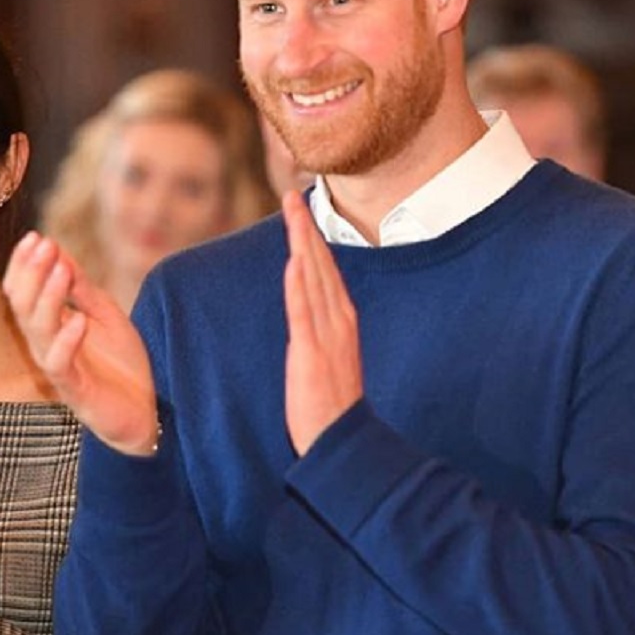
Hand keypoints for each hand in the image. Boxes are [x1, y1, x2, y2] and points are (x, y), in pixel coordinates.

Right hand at [4, 232, 159, 455]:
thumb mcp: (104, 314)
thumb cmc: (121, 363)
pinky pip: (60, 364)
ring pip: (38, 330)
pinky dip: (67, 341)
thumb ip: (80, 288)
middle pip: (23, 306)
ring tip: (60, 271)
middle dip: (31, 273)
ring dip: (47, 297)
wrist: (145, 411)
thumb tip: (59, 251)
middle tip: (43, 245)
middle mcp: (45, 346)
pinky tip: (78, 320)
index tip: (36, 236)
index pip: (22, 291)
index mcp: (49, 327)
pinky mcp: (74, 390)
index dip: (25, 265)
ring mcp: (58, 368)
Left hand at [283, 191, 363, 454]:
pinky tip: (293, 261)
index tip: (301, 210)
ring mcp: (326, 334)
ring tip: (292, 212)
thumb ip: (321, 325)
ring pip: (312, 278)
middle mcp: (338, 319)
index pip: (325, 268)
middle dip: (305, 227)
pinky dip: (299, 285)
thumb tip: (307, 302)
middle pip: (319, 263)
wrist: (341, 440)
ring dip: (301, 243)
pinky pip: (304, 313)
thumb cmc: (332, 400)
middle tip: (292, 194)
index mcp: (342, 318)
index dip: (312, 237)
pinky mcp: (311, 352)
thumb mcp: (330, 353)